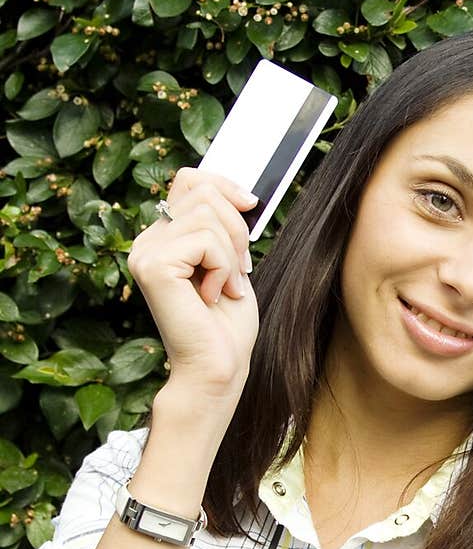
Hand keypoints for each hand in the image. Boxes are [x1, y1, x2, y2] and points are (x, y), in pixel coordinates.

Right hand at [126, 168, 259, 403]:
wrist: (217, 368)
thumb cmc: (226, 326)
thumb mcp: (231, 263)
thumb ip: (223, 226)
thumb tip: (240, 191)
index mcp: (163, 239)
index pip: (189, 180)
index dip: (224, 185)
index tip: (251, 206)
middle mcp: (147, 242)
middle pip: (201, 191)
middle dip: (236, 228)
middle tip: (239, 270)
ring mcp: (145, 253)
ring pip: (207, 215)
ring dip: (231, 254)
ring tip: (226, 288)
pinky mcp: (153, 266)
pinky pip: (205, 240)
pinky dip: (224, 268)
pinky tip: (215, 296)